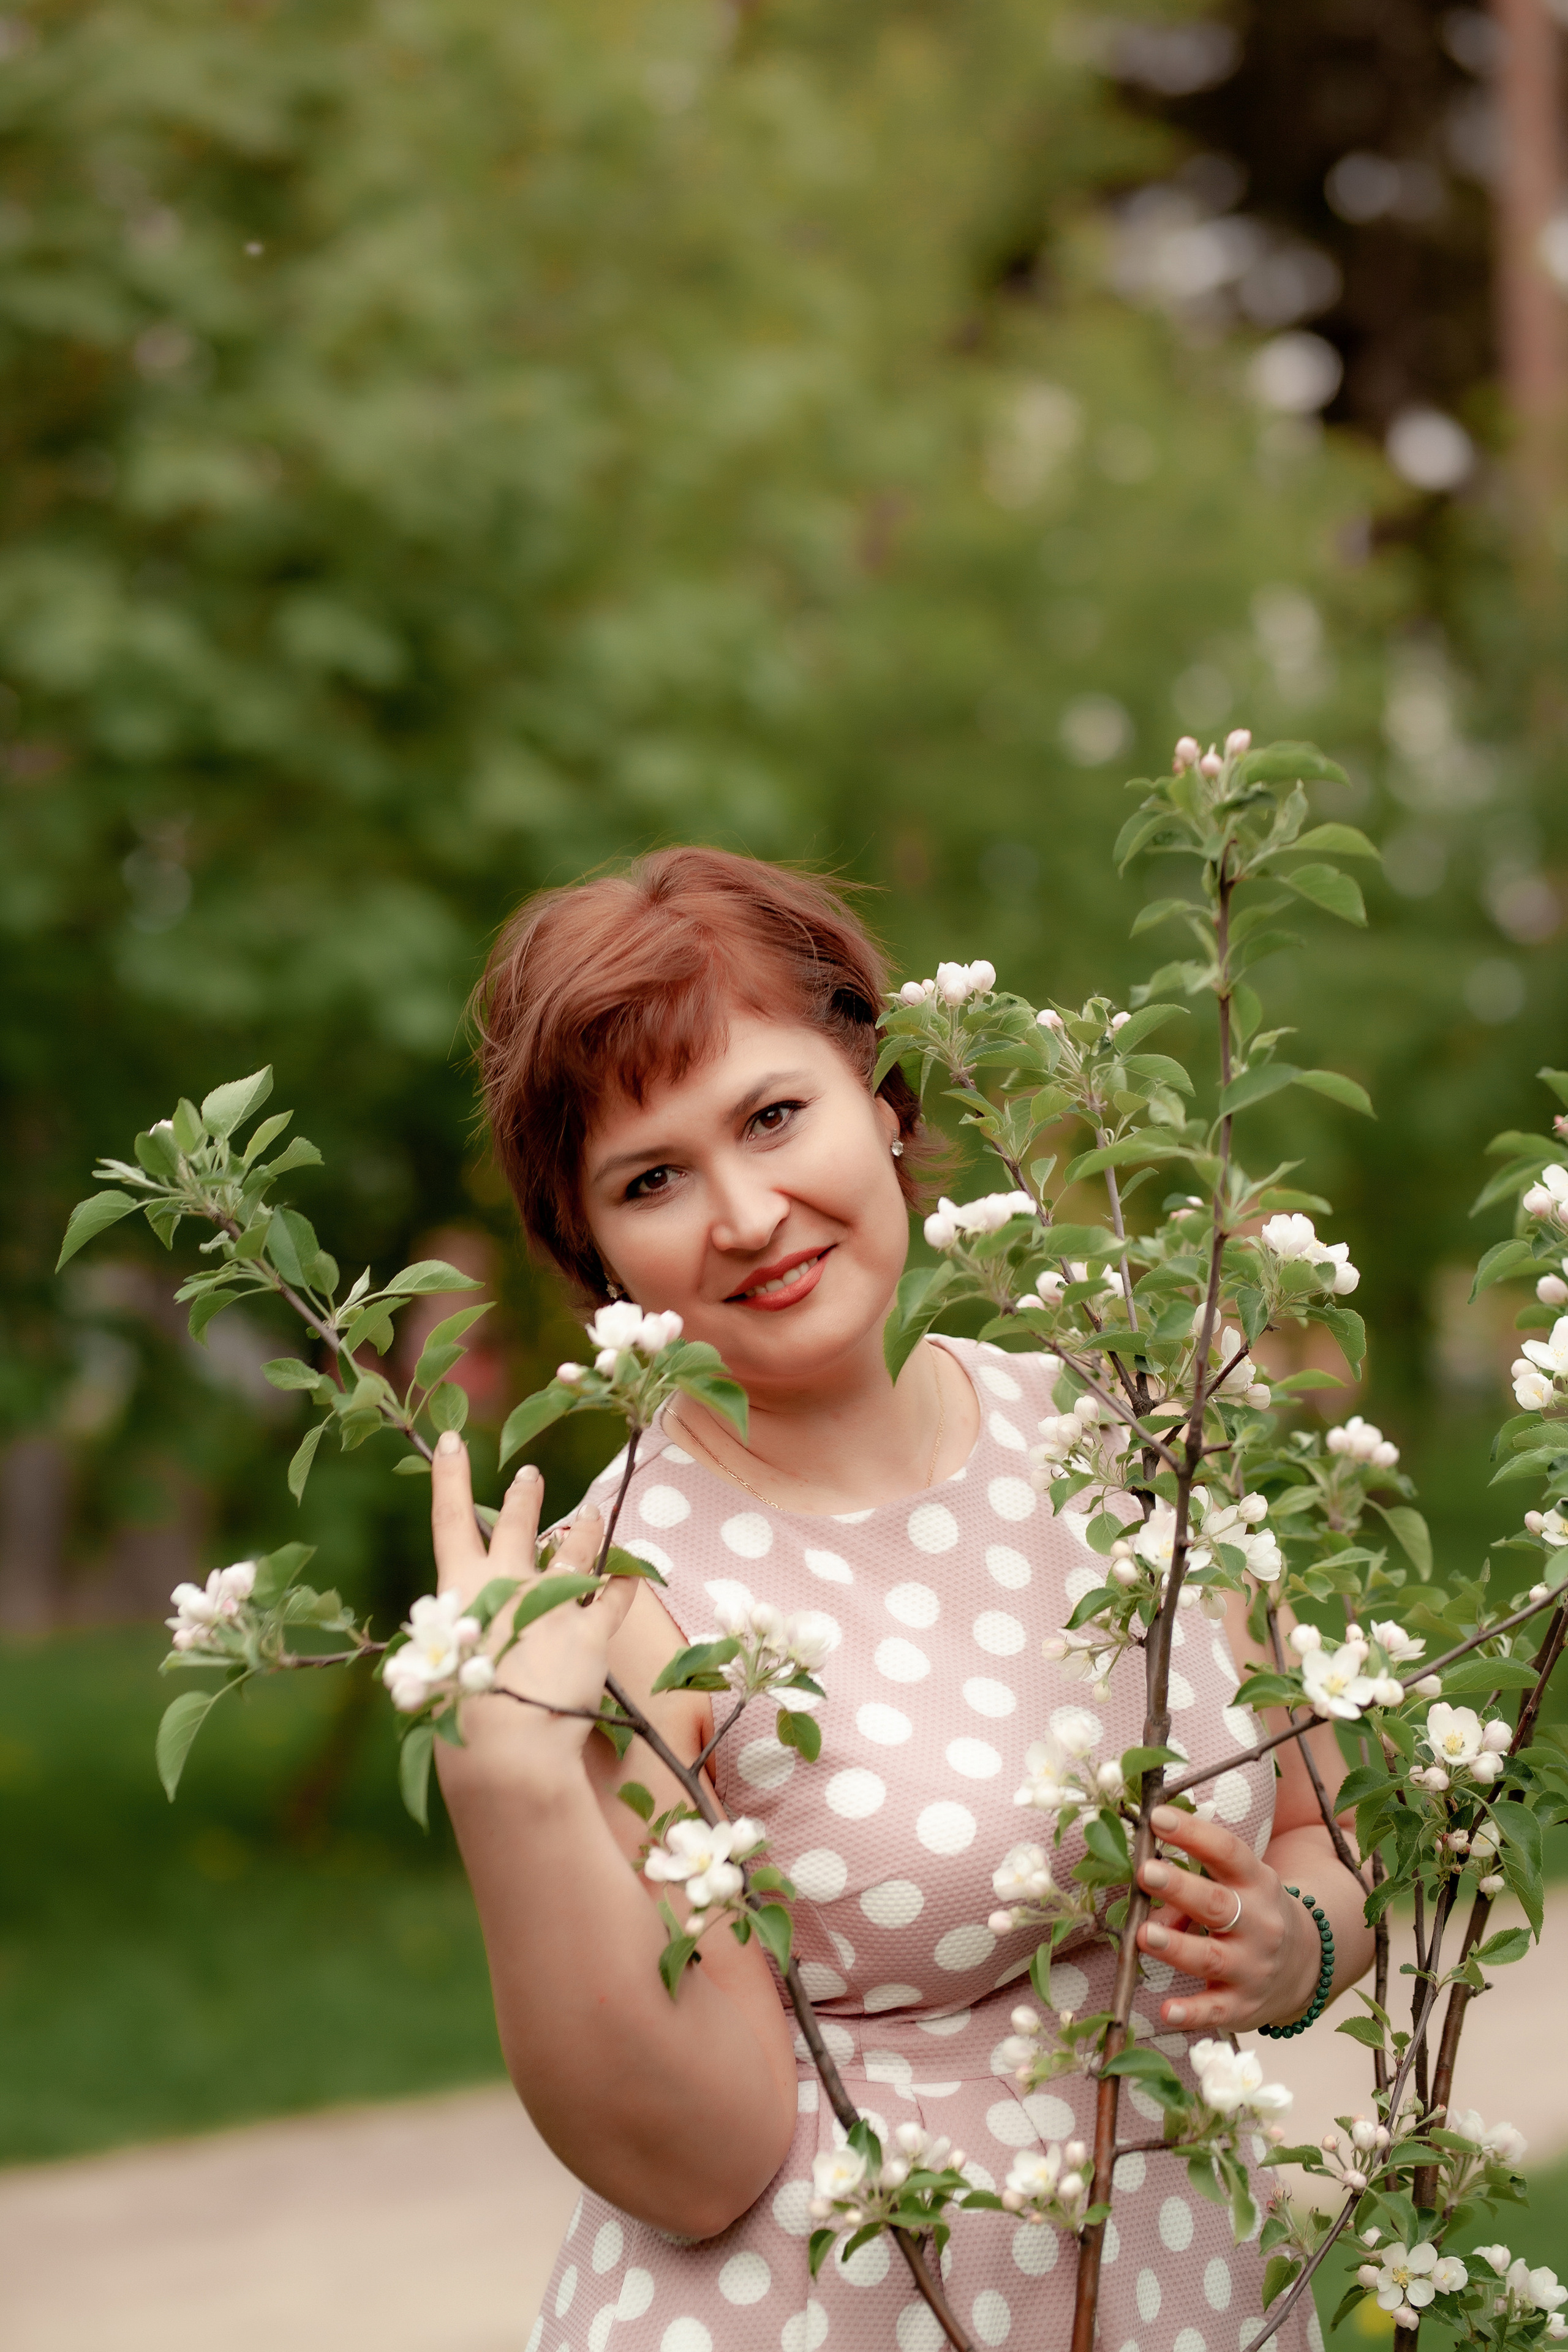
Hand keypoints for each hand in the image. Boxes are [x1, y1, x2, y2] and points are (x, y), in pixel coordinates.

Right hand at [430, 1432, 635, 1777]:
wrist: (506, 1751)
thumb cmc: (459, 1719)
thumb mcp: (440, 1670)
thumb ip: (460, 1638)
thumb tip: (468, 1632)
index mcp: (459, 1589)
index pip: (450, 1521)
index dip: (450, 1477)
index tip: (453, 1441)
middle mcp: (507, 1582)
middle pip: (518, 1522)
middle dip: (525, 1494)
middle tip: (531, 1473)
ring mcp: (553, 1601)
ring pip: (574, 1548)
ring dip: (584, 1528)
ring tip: (591, 1514)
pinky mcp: (592, 1631)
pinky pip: (616, 1595)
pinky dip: (626, 1581)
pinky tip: (634, 1569)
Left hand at [1135, 1804, 1319, 2032]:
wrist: (1304, 1965)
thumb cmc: (1252, 1912)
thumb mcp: (1237, 1886)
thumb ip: (1192, 1885)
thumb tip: (1146, 1898)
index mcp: (1256, 1883)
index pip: (1227, 1852)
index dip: (1194, 1834)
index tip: (1158, 1817)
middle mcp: (1258, 1924)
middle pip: (1218, 1905)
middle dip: (1181, 1889)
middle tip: (1146, 1872)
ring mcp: (1252, 1967)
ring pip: (1212, 1958)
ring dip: (1176, 1947)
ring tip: (1143, 1934)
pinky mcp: (1242, 2006)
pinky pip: (1215, 2011)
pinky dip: (1191, 2014)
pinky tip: (1166, 2012)